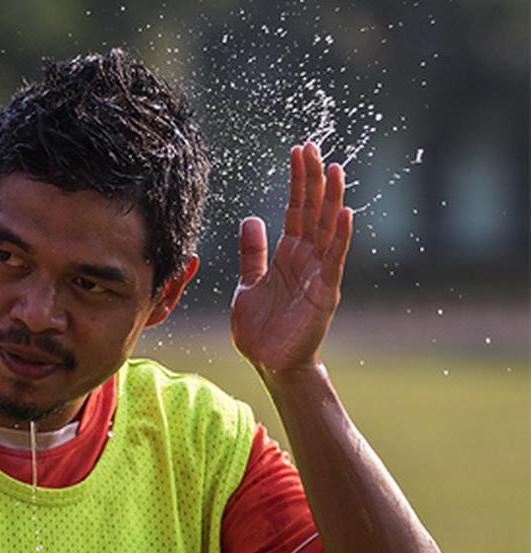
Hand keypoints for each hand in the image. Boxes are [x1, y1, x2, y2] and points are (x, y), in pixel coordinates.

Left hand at [230, 142, 352, 375]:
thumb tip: (251, 219)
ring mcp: (318, 273)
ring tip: (335, 168)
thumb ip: (252, 253)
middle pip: (311, 211)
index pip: (294, 210)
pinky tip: (345, 212)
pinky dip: (341, 235)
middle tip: (312, 147)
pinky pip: (335, 258)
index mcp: (287, 255)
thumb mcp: (249, 284)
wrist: (270, 363)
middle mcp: (306, 259)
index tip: (298, 153)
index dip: (296, 182)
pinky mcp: (325, 291)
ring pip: (327, 228)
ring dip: (331, 199)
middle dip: (312, 180)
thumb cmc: (261, 328)